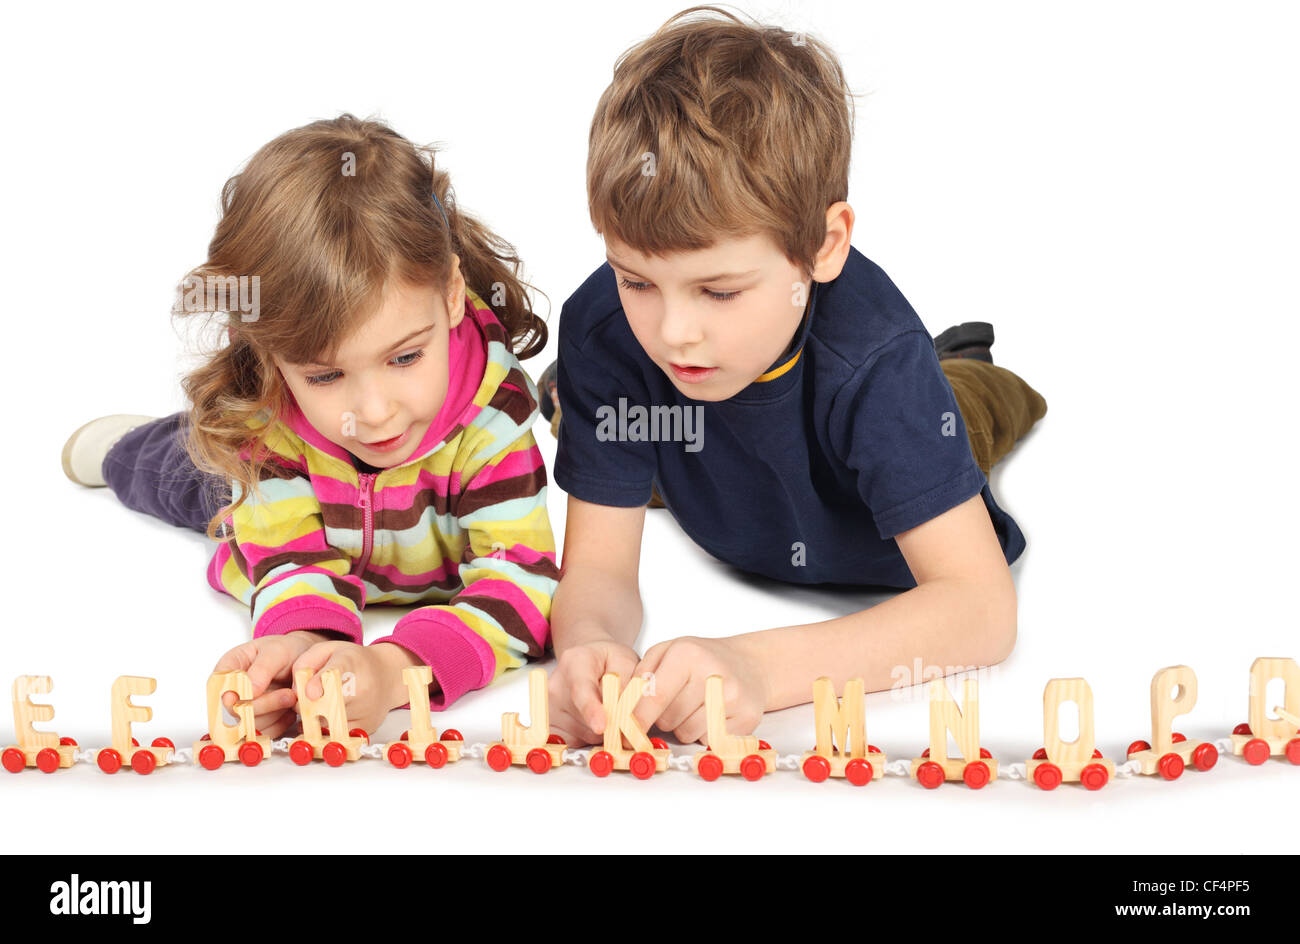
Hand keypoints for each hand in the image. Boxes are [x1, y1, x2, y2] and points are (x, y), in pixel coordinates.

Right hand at [213, 630, 333, 738]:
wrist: (302, 660)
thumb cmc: (285, 651)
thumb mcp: (276, 651)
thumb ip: (262, 669)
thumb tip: (249, 691)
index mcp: (228, 667)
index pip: (217, 686)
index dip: (231, 695)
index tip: (252, 694)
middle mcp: (231, 690)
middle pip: (233, 710)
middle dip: (265, 704)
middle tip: (288, 694)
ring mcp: (242, 708)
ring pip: (250, 724)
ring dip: (275, 713)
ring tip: (291, 696)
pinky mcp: (256, 722)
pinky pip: (264, 731)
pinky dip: (280, 723)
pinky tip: (288, 708)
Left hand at [291, 640, 417, 737]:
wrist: (389, 675)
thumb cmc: (355, 662)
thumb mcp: (329, 649)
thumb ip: (306, 662)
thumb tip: (295, 690)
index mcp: (350, 661)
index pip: (335, 672)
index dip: (319, 683)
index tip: (310, 693)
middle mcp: (361, 687)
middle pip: (326, 704)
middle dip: (307, 705)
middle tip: (308, 697)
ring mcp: (365, 709)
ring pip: (327, 722)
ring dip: (317, 717)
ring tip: (325, 703)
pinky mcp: (366, 727)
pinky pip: (336, 734)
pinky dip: (328, 728)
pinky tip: (333, 716)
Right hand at [547, 637, 640, 745]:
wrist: (590, 663)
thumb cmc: (609, 661)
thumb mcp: (628, 663)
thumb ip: (634, 688)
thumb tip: (635, 722)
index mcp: (574, 662)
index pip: (581, 690)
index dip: (591, 710)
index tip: (601, 726)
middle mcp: (555, 685)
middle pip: (586, 719)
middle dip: (611, 721)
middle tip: (622, 705)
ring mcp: (549, 708)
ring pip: (586, 734)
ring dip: (603, 730)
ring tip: (604, 706)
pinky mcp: (550, 726)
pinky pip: (577, 742)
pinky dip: (590, 736)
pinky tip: (592, 718)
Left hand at [631, 636, 768, 745]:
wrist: (750, 664)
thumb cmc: (702, 660)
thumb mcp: (668, 651)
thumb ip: (642, 674)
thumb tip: (625, 706)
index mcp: (687, 654)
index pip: (654, 697)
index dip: (637, 718)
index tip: (625, 731)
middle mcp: (712, 673)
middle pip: (668, 719)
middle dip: (663, 719)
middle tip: (676, 703)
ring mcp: (732, 697)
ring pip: (686, 734)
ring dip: (683, 727)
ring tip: (696, 707)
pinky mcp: (747, 718)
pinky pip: (708, 741)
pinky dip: (704, 733)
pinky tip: (712, 714)